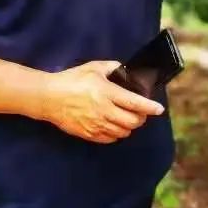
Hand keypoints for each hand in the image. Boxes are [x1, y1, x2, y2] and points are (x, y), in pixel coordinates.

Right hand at [39, 60, 164, 143]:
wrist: (48, 98)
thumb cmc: (71, 80)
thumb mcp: (92, 68)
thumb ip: (111, 67)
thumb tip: (123, 69)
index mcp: (107, 93)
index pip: (135, 103)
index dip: (150, 107)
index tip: (159, 109)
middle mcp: (104, 111)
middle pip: (132, 121)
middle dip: (141, 118)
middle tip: (141, 113)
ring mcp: (96, 124)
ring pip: (123, 132)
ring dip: (129, 127)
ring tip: (128, 119)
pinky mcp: (88, 134)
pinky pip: (109, 139)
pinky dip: (116, 134)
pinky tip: (114, 127)